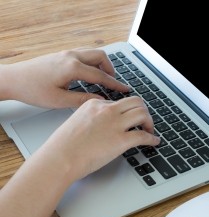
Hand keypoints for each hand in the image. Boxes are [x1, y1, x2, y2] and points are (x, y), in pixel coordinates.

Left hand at [0, 49, 128, 107]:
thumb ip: (83, 99)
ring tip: (104, 79)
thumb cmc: (33, 90)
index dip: (115, 84)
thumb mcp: (59, 101)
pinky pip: (84, 54)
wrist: (13, 79)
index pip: (101, 75)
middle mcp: (71, 56)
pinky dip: (92, 62)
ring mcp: (66, 53)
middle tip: (114, 83)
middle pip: (100, 56)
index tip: (125, 89)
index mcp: (72, 68)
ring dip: (101, 64)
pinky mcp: (62, 54)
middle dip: (110, 69)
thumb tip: (100, 100)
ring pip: (93, 52)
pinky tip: (90, 74)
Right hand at [38, 96, 159, 181]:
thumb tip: (104, 126)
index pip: (118, 102)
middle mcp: (106, 110)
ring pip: (143, 114)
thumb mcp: (76, 122)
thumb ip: (92, 119)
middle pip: (136, 102)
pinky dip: (152, 138)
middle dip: (143, 111)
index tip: (129, 118)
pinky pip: (143, 135)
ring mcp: (115, 124)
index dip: (126, 111)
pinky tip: (153, 141)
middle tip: (144, 122)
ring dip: (149, 122)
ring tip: (149, 130)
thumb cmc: (63, 146)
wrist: (59, 158)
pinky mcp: (121, 140)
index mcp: (94, 104)